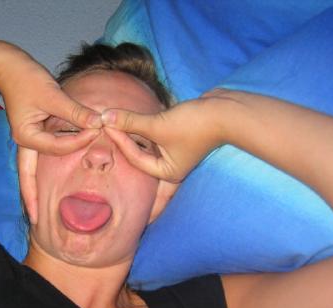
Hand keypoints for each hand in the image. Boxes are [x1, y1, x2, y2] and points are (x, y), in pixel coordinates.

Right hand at [0, 49, 101, 154]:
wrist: (9, 68)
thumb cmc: (26, 79)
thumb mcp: (53, 96)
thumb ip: (75, 111)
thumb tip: (98, 122)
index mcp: (26, 136)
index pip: (58, 146)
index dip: (80, 140)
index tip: (98, 128)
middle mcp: (26, 142)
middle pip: (57, 152)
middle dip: (76, 149)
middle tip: (99, 138)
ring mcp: (30, 137)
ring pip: (56, 149)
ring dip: (74, 146)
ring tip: (94, 138)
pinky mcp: (36, 130)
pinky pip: (54, 141)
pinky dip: (68, 140)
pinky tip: (83, 138)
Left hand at [101, 94, 225, 182]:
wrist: (227, 110)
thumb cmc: (195, 124)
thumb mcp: (158, 124)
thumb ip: (131, 121)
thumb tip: (105, 117)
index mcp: (167, 172)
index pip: (134, 158)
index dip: (119, 140)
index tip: (105, 124)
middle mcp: (170, 165)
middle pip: (139, 152)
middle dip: (123, 137)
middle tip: (105, 122)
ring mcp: (174, 150)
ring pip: (146, 141)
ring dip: (132, 129)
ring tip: (114, 117)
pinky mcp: (178, 135)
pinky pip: (155, 131)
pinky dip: (144, 124)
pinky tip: (132, 114)